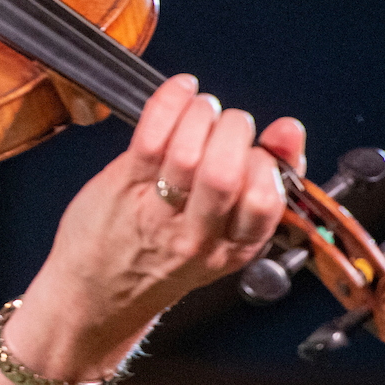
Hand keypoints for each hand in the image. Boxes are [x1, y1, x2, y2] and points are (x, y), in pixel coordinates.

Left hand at [25, 75, 305, 373]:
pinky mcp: (123, 187)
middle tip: (230, 122)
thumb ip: (259, 186)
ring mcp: (157, 212)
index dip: (270, 161)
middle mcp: (197, 234)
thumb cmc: (160, 261)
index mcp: (233, 248)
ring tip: (203, 108)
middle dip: (235, 131)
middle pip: (226, 172)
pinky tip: (182, 89)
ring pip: (187, 153)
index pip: (267, 199)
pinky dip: (169, 102)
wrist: (96, 294)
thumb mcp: (224, 238)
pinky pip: (150, 137)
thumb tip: (289, 133)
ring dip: (201, 115)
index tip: (264, 143)